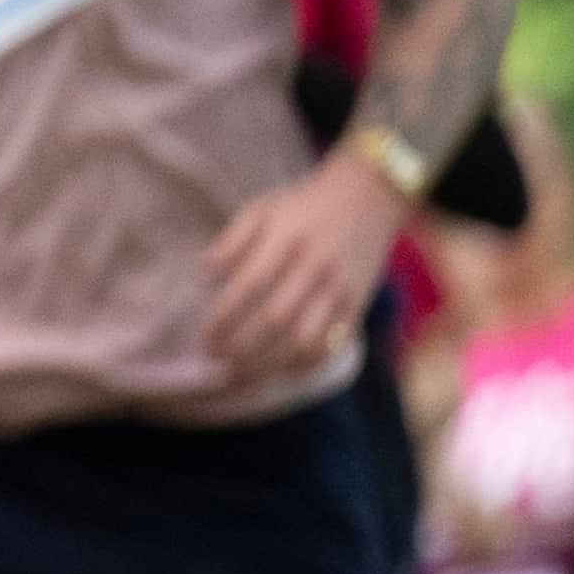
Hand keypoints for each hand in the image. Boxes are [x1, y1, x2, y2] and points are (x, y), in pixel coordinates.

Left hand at [201, 153, 408, 382]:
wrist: (368, 198)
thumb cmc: (303, 204)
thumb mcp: (261, 208)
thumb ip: (232, 240)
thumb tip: (206, 273)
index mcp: (287, 239)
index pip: (250, 285)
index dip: (225, 316)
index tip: (204, 336)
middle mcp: (316, 267)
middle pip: (276, 320)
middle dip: (241, 348)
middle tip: (215, 361)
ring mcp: (340, 290)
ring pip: (304, 340)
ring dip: (269, 364)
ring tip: (240, 375)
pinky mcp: (357, 305)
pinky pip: (331, 344)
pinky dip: (303, 364)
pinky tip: (278, 370)